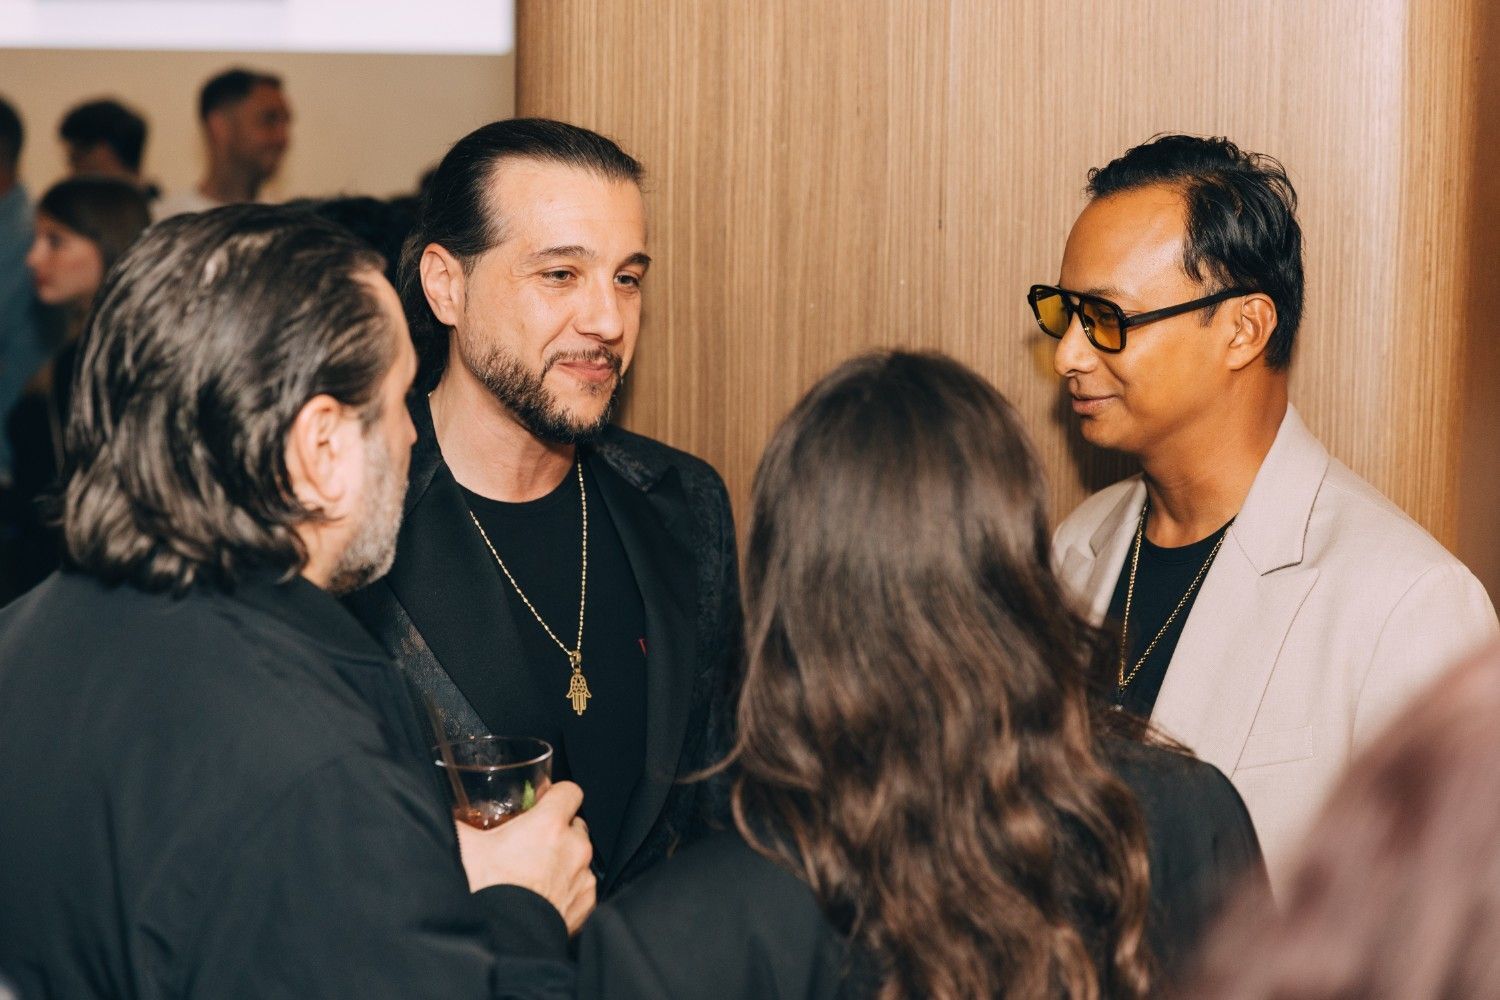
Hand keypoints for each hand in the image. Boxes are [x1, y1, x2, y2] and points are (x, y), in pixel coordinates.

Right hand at [455, 780, 596, 932]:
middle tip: (532, 842)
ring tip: (536, 872)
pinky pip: (582, 884)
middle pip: (575, 823)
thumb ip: (460, 823)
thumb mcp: (465, 847)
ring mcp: (583, 875)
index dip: (556, 795)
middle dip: (557, 830)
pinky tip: (545, 894)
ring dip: (564, 859)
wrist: (504, 937)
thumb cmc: (487, 891)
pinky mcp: (587, 901)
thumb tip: (447, 814)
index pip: (569, 790)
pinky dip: (569, 886)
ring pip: (580, 855)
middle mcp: (574, 846)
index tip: (542, 803)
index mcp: (549, 824)